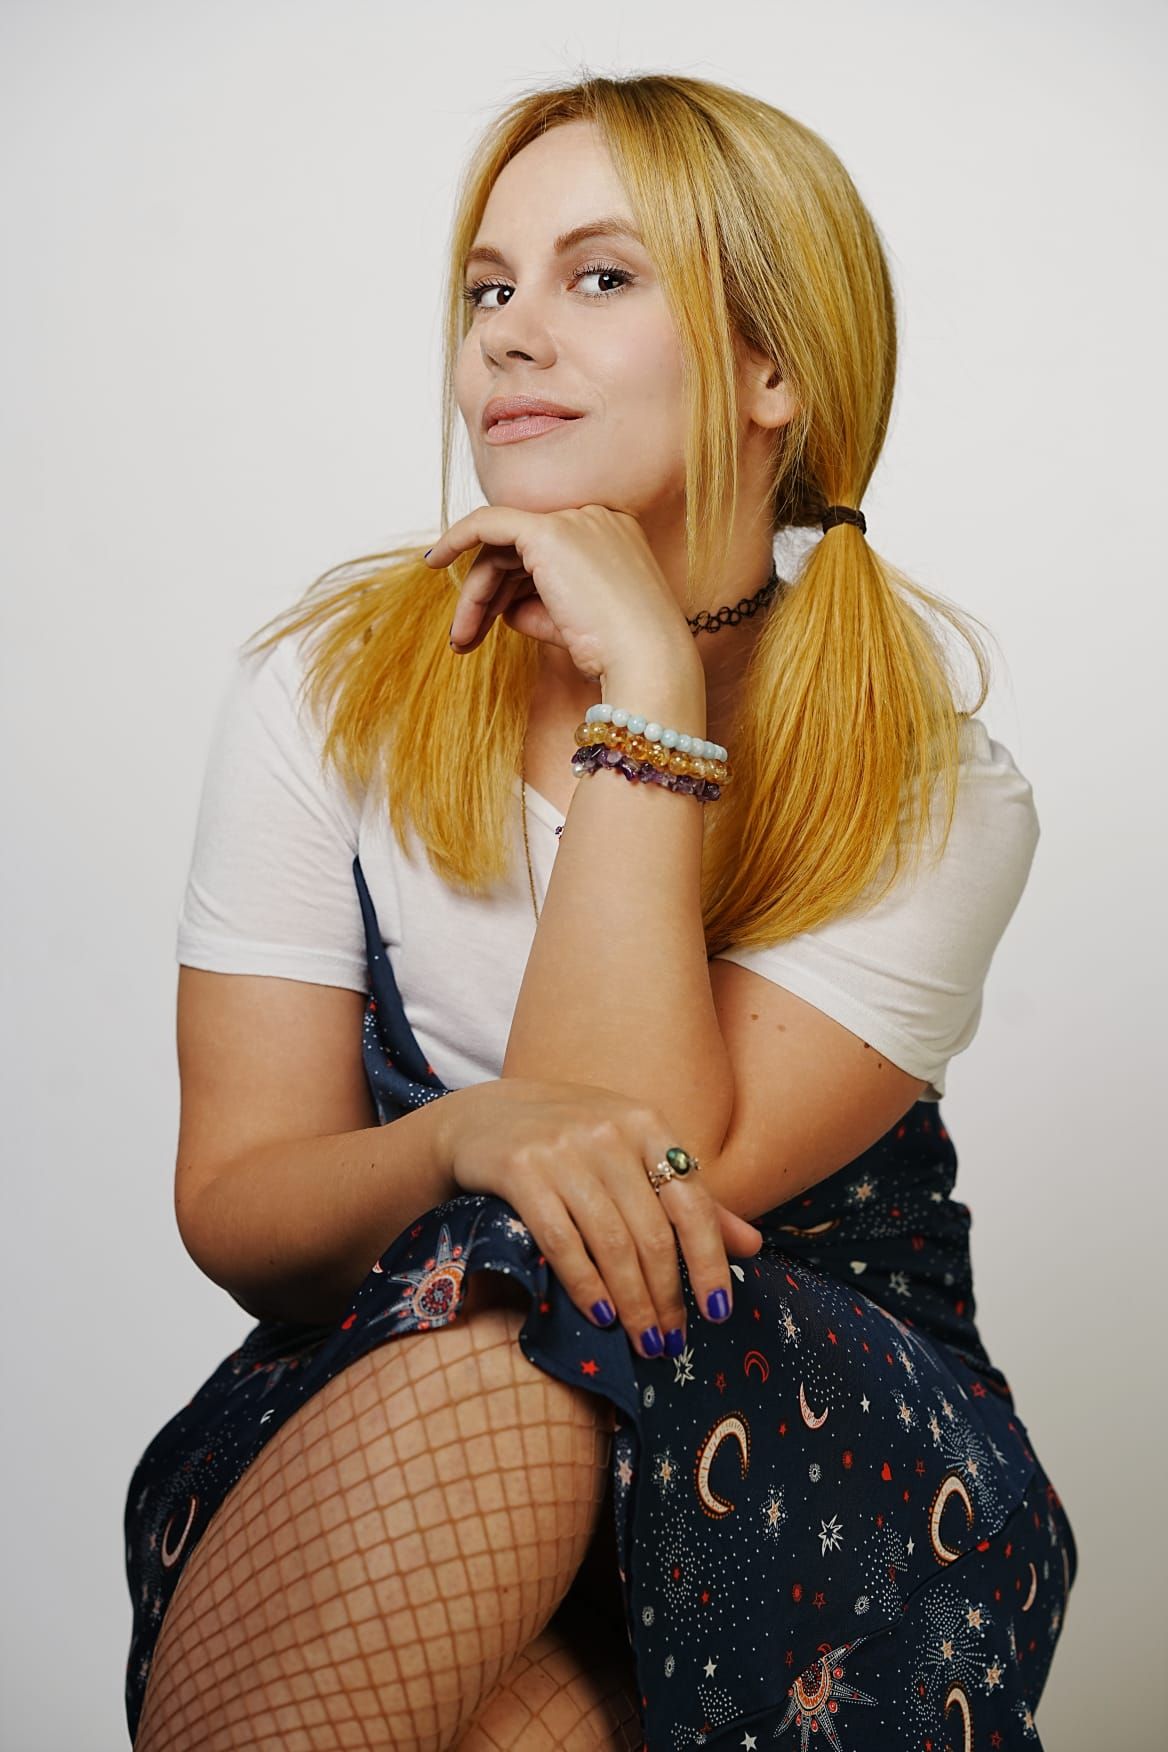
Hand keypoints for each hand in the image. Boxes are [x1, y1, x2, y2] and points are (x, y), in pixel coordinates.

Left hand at [423, 503, 692, 682]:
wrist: (645, 661)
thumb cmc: (618, 653)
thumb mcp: (572, 624)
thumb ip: (537, 606)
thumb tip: (502, 607)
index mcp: (612, 535)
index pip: (545, 552)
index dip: (511, 585)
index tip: (488, 618)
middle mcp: (596, 518)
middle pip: (520, 550)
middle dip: (486, 594)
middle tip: (463, 639)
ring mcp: (574, 520)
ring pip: (502, 549)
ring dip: (475, 595)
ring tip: (461, 640)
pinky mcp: (548, 532)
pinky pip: (488, 524)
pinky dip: (456, 538)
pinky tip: (435, 562)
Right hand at [436, 1078, 763, 1359]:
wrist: (483, 1118)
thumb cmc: (571, 1142)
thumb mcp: (632, 1154)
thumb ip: (688, 1197)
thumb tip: (753, 1246)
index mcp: (646, 1125)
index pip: (693, 1204)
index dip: (710, 1263)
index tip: (718, 1313)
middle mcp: (609, 1132)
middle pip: (652, 1233)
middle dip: (666, 1297)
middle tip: (671, 1343)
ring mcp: (562, 1150)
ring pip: (611, 1243)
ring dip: (632, 1303)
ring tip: (643, 1342)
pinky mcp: (520, 1169)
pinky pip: (562, 1241)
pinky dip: (585, 1286)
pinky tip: (601, 1317)